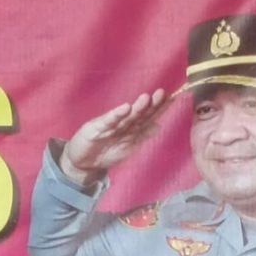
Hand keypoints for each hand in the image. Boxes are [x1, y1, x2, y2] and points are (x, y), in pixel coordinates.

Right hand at [58, 90, 175, 188]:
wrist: (81, 162)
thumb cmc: (105, 152)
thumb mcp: (126, 147)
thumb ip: (140, 136)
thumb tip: (158, 126)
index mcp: (131, 128)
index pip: (149, 117)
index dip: (160, 108)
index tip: (174, 98)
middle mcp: (122, 123)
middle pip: (140, 114)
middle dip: (151, 104)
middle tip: (162, 94)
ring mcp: (109, 125)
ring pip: (126, 116)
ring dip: (136, 107)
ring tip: (147, 98)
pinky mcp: (96, 128)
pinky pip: (108, 121)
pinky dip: (116, 115)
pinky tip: (125, 108)